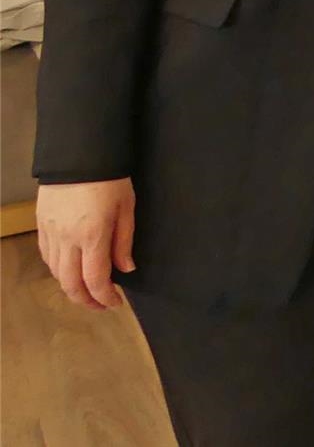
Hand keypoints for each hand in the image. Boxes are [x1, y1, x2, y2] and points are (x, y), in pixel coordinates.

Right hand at [36, 178, 136, 309]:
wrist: (79, 153)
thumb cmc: (110, 179)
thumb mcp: (127, 207)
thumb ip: (124, 241)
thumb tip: (126, 269)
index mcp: (92, 236)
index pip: (95, 279)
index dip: (104, 297)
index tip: (115, 303)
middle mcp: (67, 239)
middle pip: (70, 283)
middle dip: (86, 300)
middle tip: (100, 305)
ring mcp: (50, 233)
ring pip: (55, 272)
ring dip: (70, 286)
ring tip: (87, 290)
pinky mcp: (41, 225)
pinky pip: (47, 256)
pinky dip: (58, 269)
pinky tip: (69, 269)